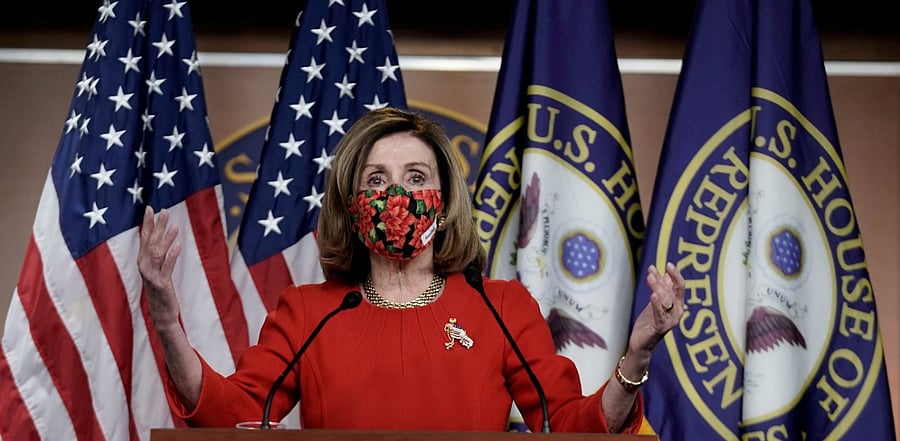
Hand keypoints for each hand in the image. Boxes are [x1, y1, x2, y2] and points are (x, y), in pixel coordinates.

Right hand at [136, 206, 182, 329]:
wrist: (162, 313)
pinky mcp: (162, 284)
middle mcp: (144, 266)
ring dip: (165, 238)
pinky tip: (178, 245)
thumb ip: (156, 254)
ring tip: (174, 226)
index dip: (146, 223)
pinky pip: (166, 267)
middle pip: (150, 242)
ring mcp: (152, 275)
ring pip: (157, 253)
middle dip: (157, 226)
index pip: (143, 238)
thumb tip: (159, 235)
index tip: (150, 208)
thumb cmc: (160, 290)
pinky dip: (171, 255)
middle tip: (164, 211)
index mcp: (142, 261)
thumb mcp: (156, 269)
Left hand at [629, 262, 684, 354]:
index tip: (668, 264)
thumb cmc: (649, 322)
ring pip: (666, 300)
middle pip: (672, 292)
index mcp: (677, 304)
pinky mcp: (661, 328)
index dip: (675, 274)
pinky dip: (657, 304)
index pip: (679, 286)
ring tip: (650, 278)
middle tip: (651, 272)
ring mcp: (670, 321)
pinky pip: (660, 314)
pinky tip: (654, 295)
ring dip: (658, 287)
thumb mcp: (655, 302)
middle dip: (662, 280)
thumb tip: (666, 273)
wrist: (641, 342)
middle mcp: (677, 312)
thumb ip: (661, 289)